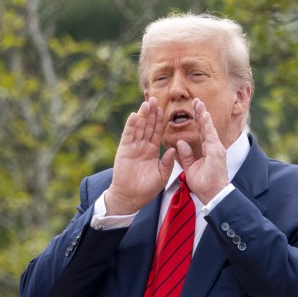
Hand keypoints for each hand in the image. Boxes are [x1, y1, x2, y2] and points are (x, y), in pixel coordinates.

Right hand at [106, 98, 176, 214]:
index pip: (157, 132)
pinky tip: (135, 115)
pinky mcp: (124, 150)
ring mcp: (132, 147)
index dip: (160, 121)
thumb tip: (173, 149)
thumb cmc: (146, 190)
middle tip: (155, 98)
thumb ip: (167, 162)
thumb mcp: (162, 176)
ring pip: (139, 127)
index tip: (164, 109)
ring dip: (143, 115)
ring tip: (147, 102)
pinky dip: (131, 125)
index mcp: (152, 151)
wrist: (130, 198)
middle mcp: (142, 147)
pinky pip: (128, 135)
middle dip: (152, 113)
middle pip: (148, 126)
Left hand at [174, 99, 228, 204]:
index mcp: (208, 151)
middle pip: (205, 127)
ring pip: (208, 128)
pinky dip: (206, 124)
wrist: (214, 195)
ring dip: (203, 115)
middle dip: (200, 114)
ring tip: (198, 103)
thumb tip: (180, 143)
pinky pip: (210, 135)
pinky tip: (203, 114)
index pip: (201, 133)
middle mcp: (213, 147)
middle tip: (196, 101)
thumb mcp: (190, 169)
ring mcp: (216, 148)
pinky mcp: (216, 151)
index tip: (193, 110)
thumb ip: (186, 155)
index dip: (197, 121)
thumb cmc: (204, 185)